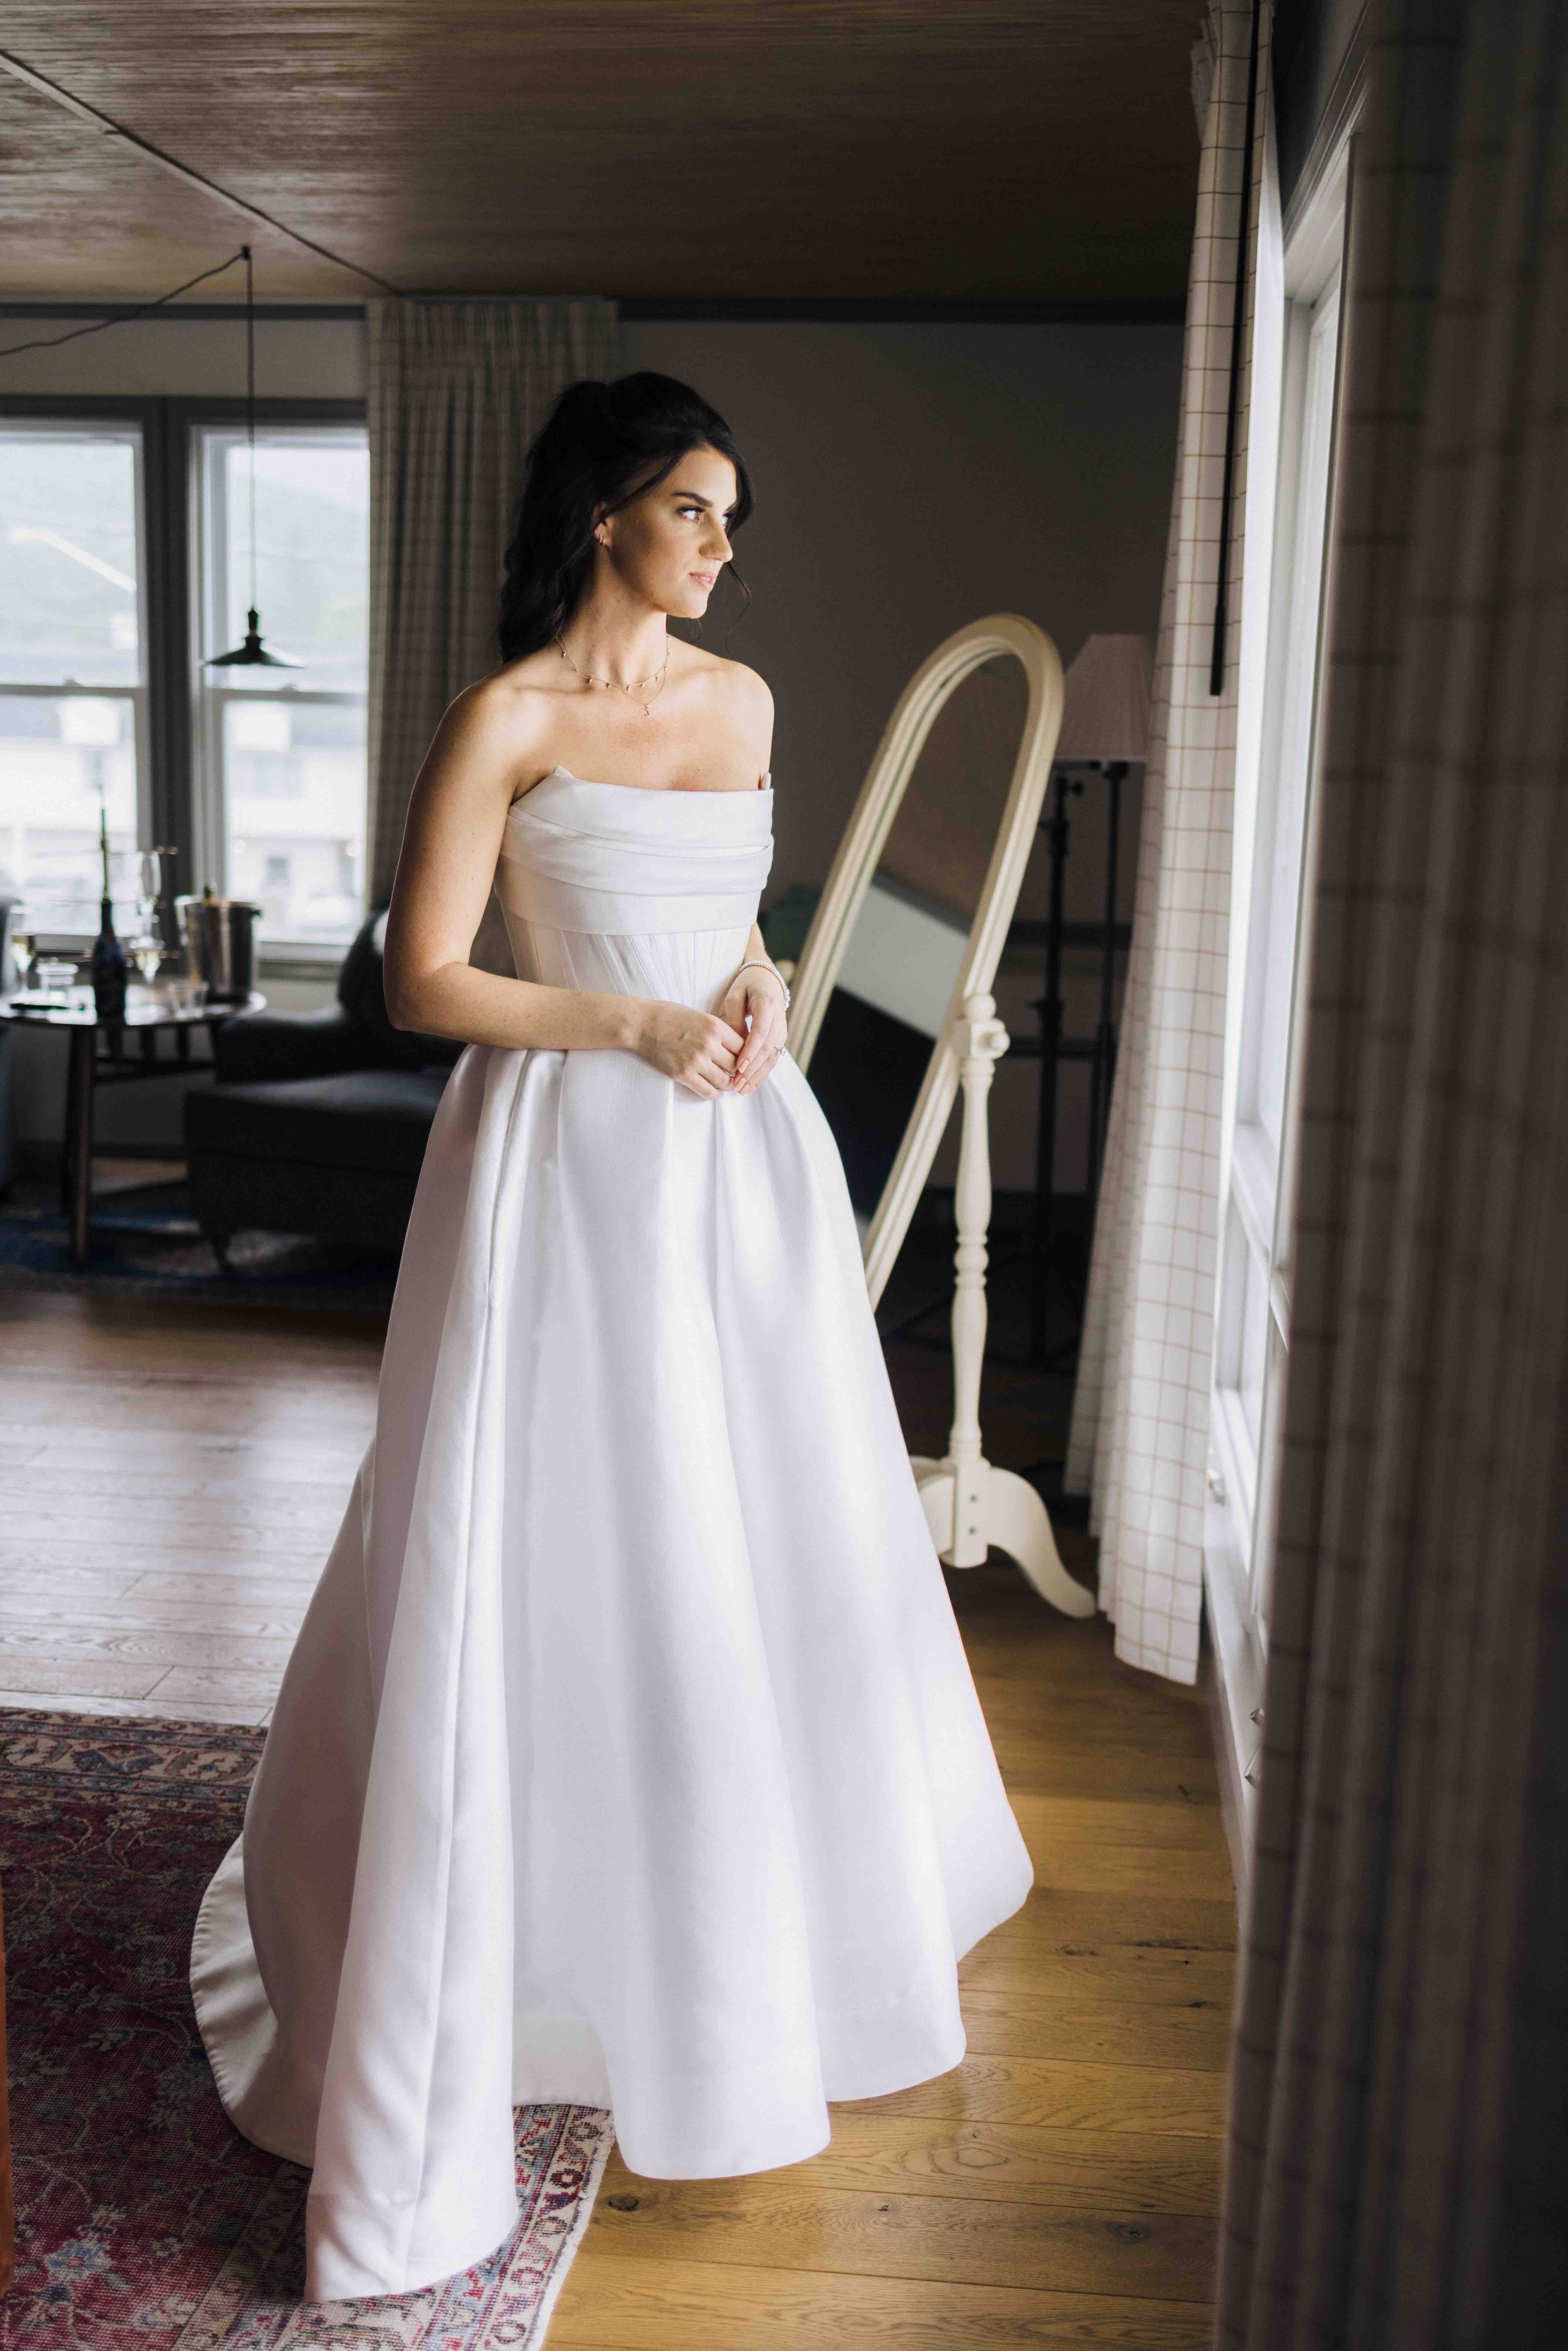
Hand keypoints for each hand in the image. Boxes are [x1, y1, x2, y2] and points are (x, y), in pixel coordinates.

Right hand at [634, 1000, 745, 1097]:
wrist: (641, 1024)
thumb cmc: (669, 1016)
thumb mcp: (700, 1016)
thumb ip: (718, 1031)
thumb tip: (737, 1046)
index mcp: (715, 1026)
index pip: (743, 1046)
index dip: (746, 1054)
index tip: (744, 1059)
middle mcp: (708, 1044)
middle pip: (737, 1065)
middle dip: (738, 1071)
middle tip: (738, 1074)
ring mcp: (696, 1060)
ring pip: (725, 1081)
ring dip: (728, 1084)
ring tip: (727, 1083)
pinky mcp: (683, 1074)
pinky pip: (707, 1091)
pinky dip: (715, 1094)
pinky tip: (716, 1091)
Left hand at [721, 965, 787, 1094]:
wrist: (766, 978)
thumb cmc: (746, 985)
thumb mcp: (734, 995)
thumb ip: (734, 1018)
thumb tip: (734, 1044)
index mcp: (767, 1004)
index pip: (760, 1032)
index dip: (750, 1051)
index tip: (738, 1067)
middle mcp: (779, 1018)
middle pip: (768, 1048)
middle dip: (753, 1069)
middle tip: (737, 1085)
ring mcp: (782, 1029)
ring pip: (773, 1056)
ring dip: (758, 1075)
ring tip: (743, 1090)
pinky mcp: (781, 1037)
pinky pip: (773, 1057)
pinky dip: (763, 1072)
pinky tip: (752, 1084)